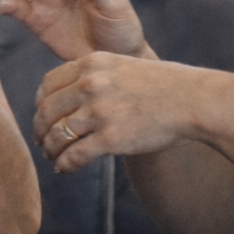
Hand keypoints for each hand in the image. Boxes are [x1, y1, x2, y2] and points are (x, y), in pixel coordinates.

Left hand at [34, 52, 206, 172]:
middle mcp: (90, 85)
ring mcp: (100, 112)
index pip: (48, 84)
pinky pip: (74, 155)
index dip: (40, 103)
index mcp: (91, 64)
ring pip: (57, 135)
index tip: (42, 115)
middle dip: (40, 129)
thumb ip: (94, 74)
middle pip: (47, 111)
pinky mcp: (111, 138)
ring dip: (50, 149)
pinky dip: (64, 164)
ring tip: (53, 157)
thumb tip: (69, 93)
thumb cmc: (162, 85)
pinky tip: (64, 168)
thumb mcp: (122, 65)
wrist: (193, 100)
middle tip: (42, 141)